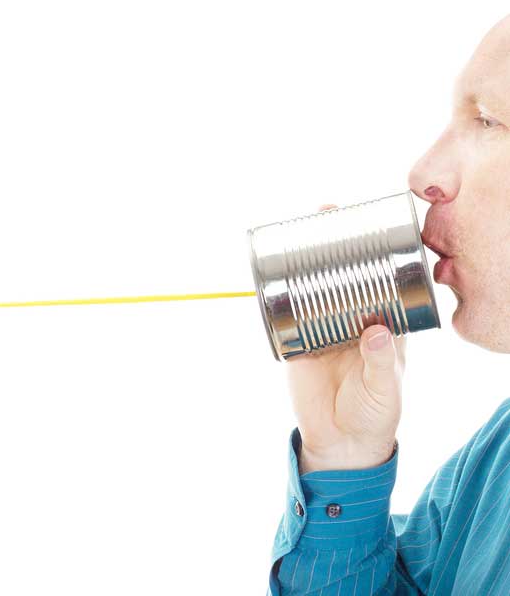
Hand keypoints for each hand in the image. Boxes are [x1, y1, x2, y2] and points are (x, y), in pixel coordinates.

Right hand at [287, 204, 407, 472]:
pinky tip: (272, 273)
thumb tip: (376, 331)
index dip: (377, 253)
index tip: (370, 226)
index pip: (383, 280)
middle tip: (326, 214)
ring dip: (305, 263)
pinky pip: (287, 314)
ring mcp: (323, 330)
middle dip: (336, 245)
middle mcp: (353, 320)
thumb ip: (382, 362)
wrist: (341, 443)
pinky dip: (279, 294)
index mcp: (384, 324)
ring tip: (296, 234)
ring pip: (314, 288)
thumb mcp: (385, 390)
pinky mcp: (297, 343)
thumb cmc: (376, 415)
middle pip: (344, 274)